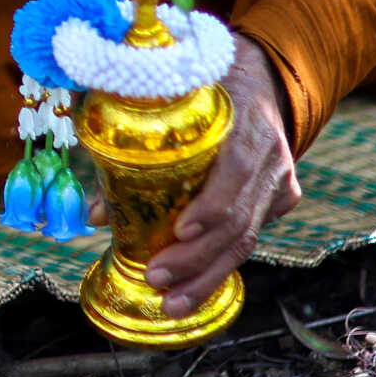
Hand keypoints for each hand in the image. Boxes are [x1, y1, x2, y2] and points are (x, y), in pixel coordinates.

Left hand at [145, 37, 301, 314]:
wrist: (265, 71)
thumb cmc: (205, 78)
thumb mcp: (172, 87)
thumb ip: (132, 131)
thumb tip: (95, 212)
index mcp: (247, 121)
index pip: (237, 168)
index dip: (212, 203)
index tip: (180, 229)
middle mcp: (271, 156)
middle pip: (239, 218)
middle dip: (197, 257)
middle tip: (157, 278)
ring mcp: (280, 180)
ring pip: (248, 238)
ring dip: (207, 276)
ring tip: (172, 305)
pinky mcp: (280, 198)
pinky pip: (251, 237)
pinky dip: (220, 266)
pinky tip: (196, 293)